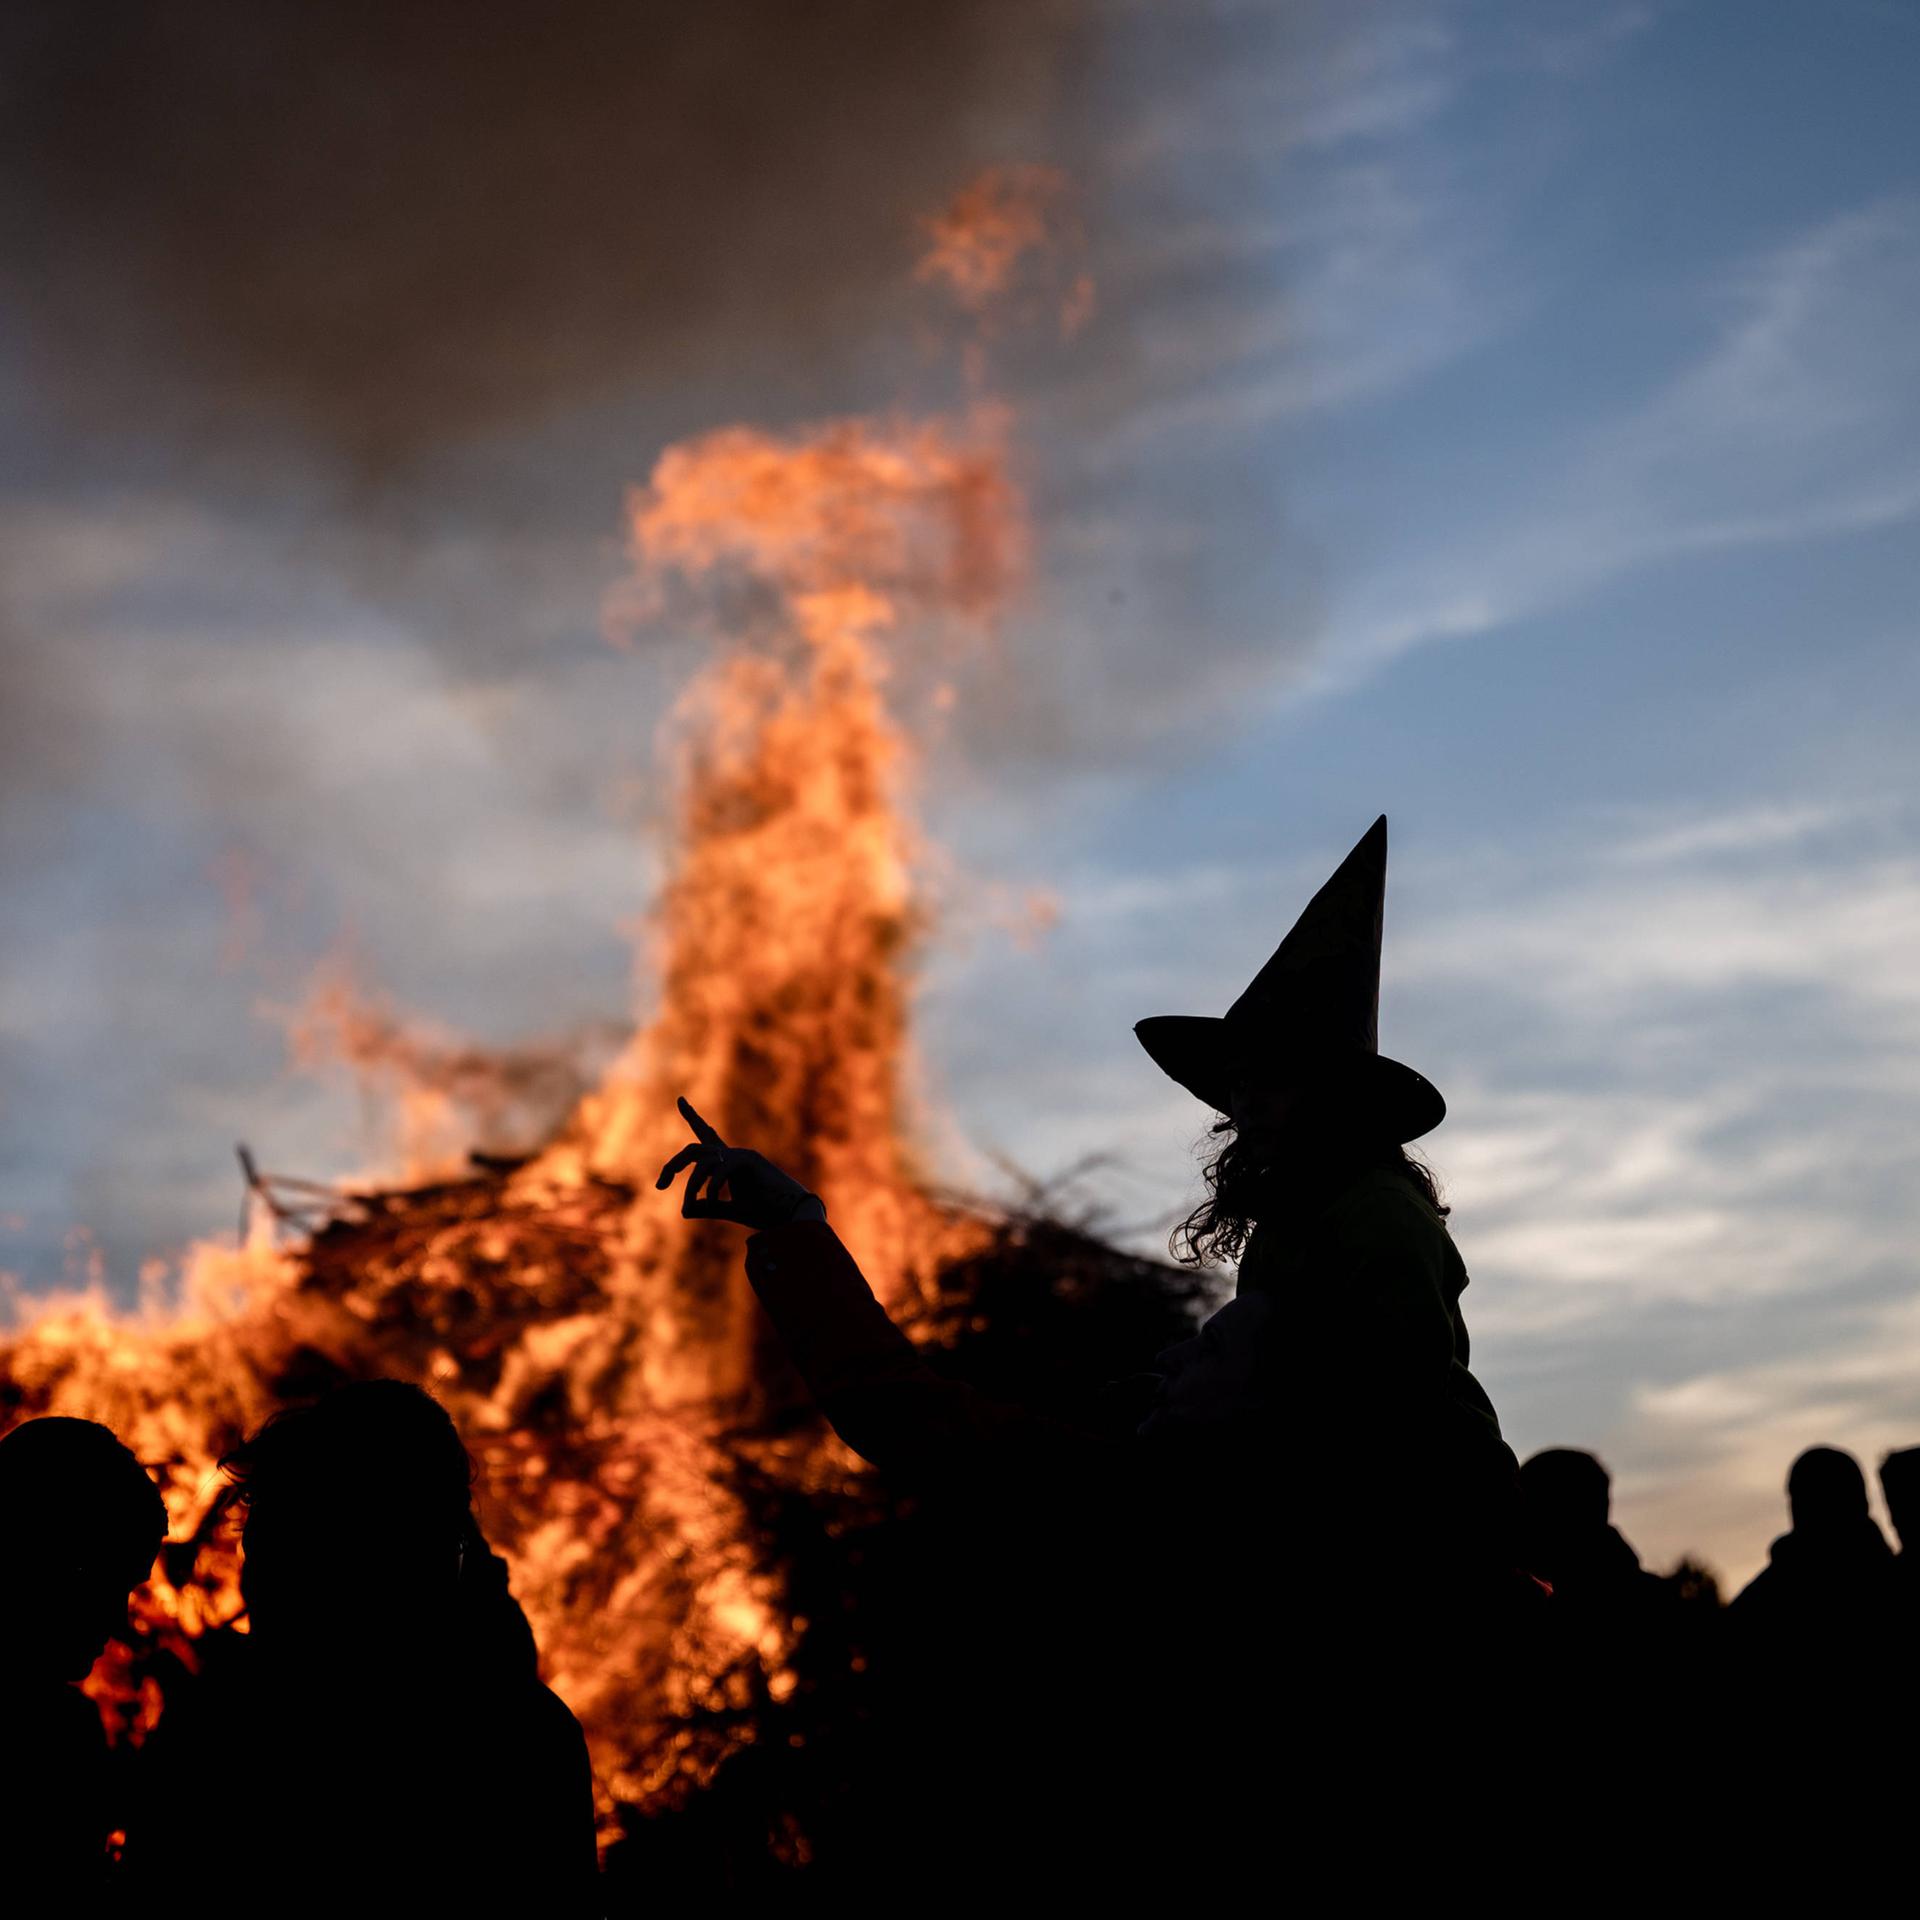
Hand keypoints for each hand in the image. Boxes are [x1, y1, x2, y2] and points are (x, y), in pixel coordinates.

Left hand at [655, 1097, 826, 1229]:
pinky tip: (713, 1199)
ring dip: (692, 1185)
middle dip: (673, 1165)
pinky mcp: (749, 1160)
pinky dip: (711, 1187)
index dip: (693, 1117)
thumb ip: (708, 1207)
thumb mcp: (730, 1210)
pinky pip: (719, 1170)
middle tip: (660, 1185)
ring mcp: (741, 1155)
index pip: (707, 1136)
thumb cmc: (765, 1212)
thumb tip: (684, 1210)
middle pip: (694, 1150)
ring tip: (690, 1205)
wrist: (792, 1215)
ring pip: (702, 1161)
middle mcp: (733, 1154)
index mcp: (728, 1164)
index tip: (681, 1100)